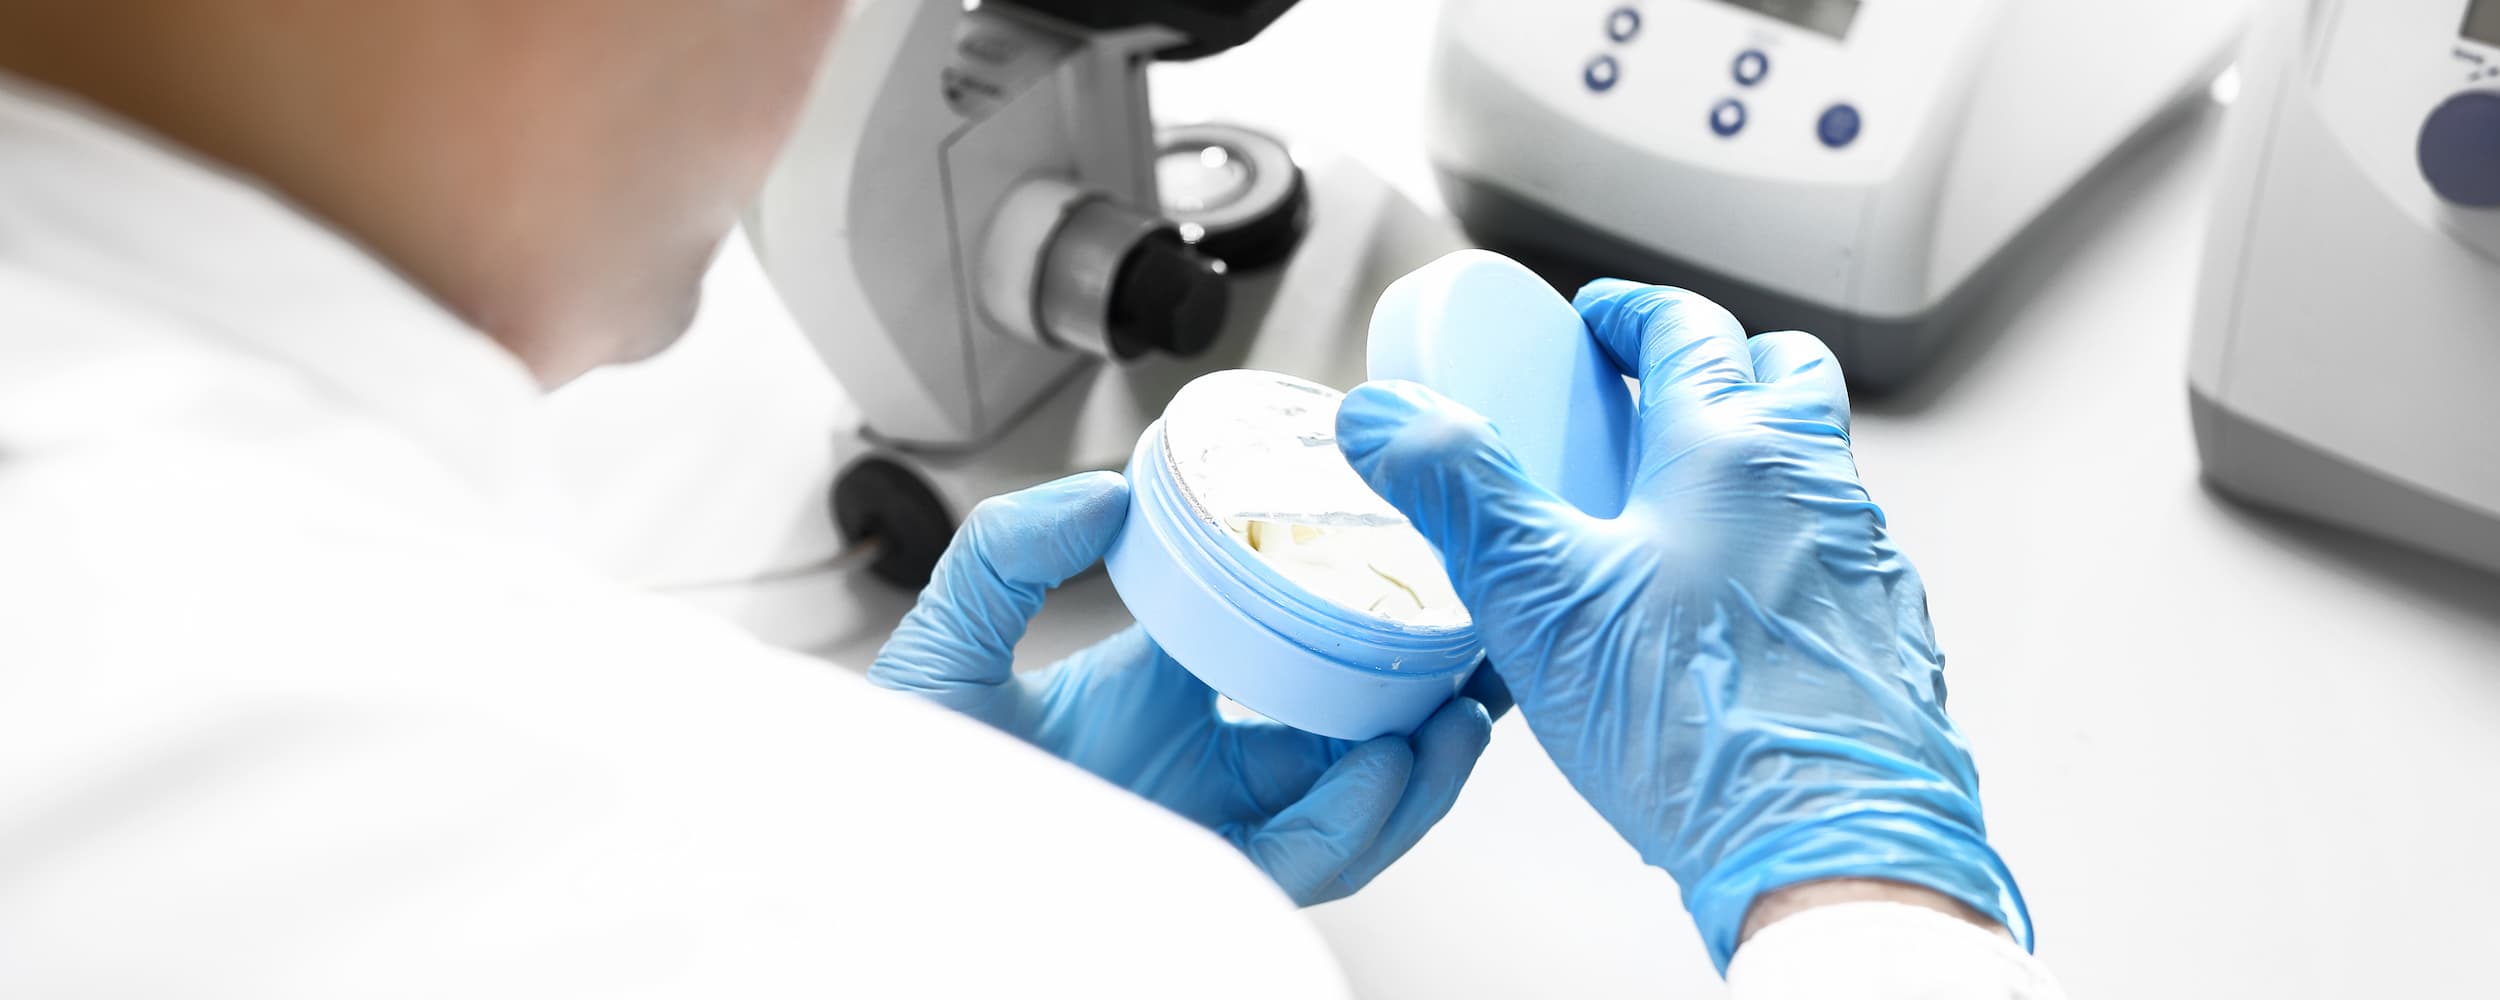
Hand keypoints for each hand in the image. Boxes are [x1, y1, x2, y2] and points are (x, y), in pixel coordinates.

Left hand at [870, 472, 1494, 904]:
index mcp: (1163, 701)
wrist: (871, 865)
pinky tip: (1385, 765)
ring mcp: (1205, 833)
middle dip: (1424, 704)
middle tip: (1480, 651)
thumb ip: (1011, 550)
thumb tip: (1108, 488)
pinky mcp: (1198, 884)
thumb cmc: (903, 773)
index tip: (1409, 571)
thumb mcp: (951, 640)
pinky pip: (1301, 861)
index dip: (1358, 623)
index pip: (1289, 655)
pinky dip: (1354, 818)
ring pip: (1347, 810)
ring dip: (1416, 767)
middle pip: (1346, 741)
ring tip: (1461, 712)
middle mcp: (1200, 771)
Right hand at [1332, 280, 2029, 969]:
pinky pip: (1839, 562)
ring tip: (1687, 507)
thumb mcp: (1538, 597)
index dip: (1635, 314)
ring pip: (1819, 470)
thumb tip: (1391, 416)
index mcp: (1732, 453)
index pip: (1689, 331)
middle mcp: (1815, 491)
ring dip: (1760, 459)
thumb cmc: (1699, 729)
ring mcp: (1864, 566)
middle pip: (1785, 374)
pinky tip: (1737, 613)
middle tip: (1659, 387)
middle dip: (1722, 360)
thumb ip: (1460, 492)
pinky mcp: (1887, 641)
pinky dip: (1789, 553)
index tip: (1603, 321)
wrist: (1826, 849)